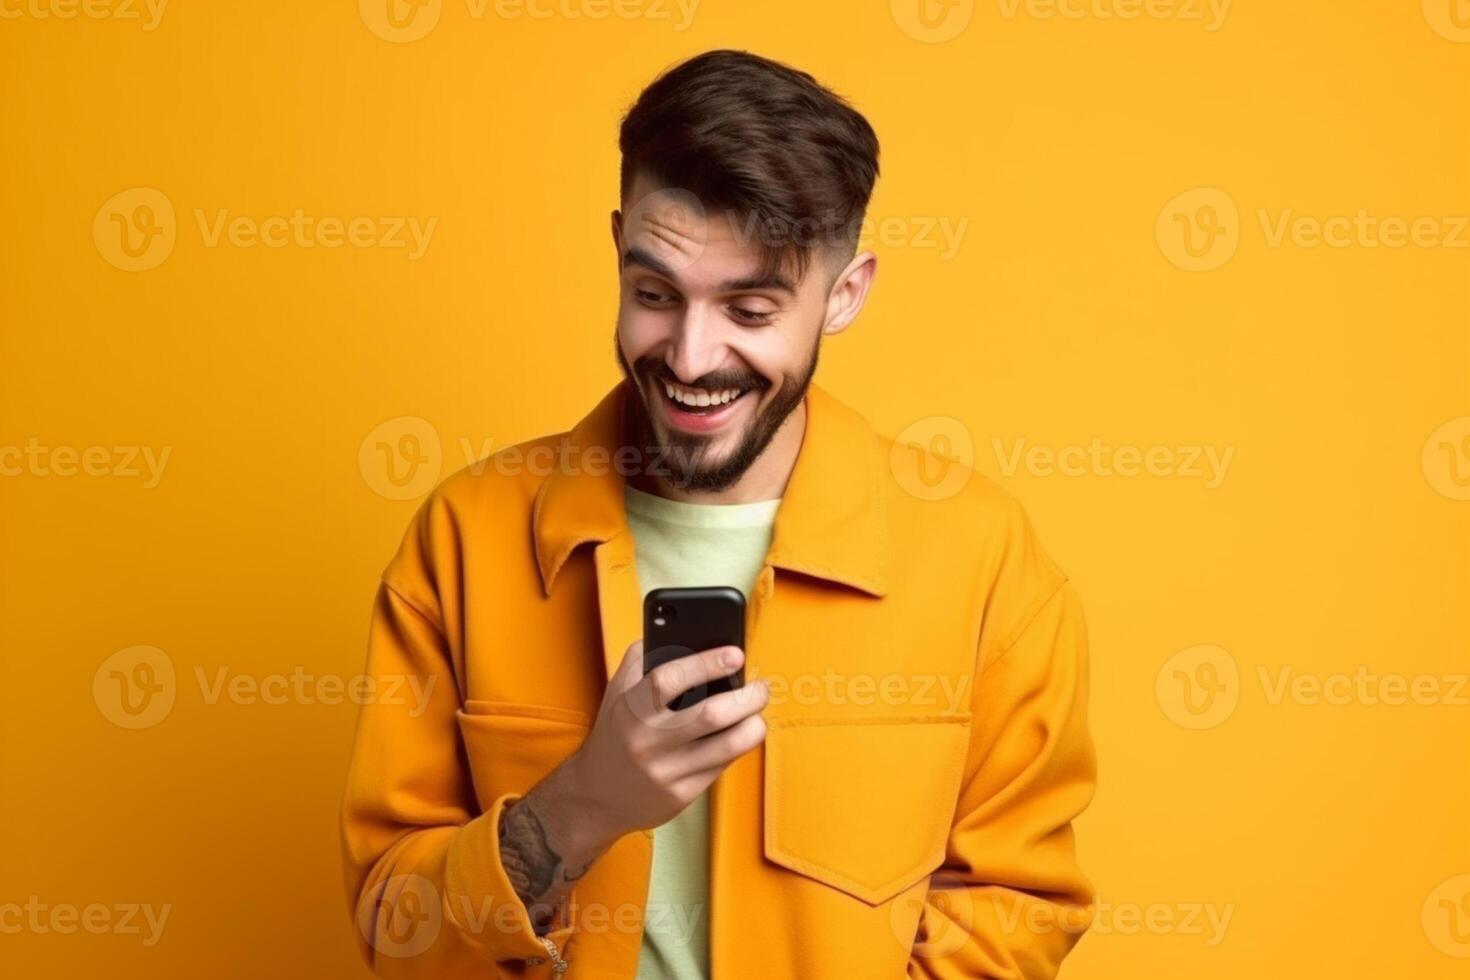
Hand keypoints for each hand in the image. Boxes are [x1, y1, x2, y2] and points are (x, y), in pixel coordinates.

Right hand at [497, 639, 769, 930]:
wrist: (596, 796)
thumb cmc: (615, 733)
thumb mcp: (616, 693)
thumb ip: (641, 659)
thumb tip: (676, 630)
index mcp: (631, 709)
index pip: (668, 680)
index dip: (705, 663)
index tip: (735, 653)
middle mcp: (647, 741)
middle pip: (709, 715)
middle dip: (746, 698)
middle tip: (761, 687)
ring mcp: (666, 771)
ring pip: (726, 746)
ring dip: (753, 726)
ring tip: (758, 712)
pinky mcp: (681, 795)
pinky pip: (721, 767)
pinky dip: (738, 747)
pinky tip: (742, 734)